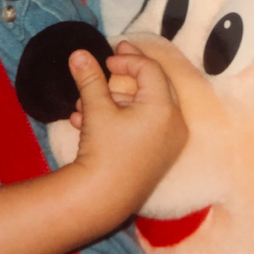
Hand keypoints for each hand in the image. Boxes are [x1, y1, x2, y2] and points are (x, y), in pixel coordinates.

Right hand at [67, 41, 187, 213]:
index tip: (106, 60)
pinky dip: (120, 119)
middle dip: (126, 75)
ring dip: (114, 100)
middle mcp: (174, 124)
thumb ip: (89, 78)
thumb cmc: (102, 151)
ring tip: (83, 104)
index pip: (150, 70)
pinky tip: (86, 122)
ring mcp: (170, 141)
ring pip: (144, 107)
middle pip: (154, 85)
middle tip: (111, 62)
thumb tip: (78, 52)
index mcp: (164, 108)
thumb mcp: (95, 109)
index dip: (127, 59)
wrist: (102, 200)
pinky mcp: (161, 156)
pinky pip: (144, 126)